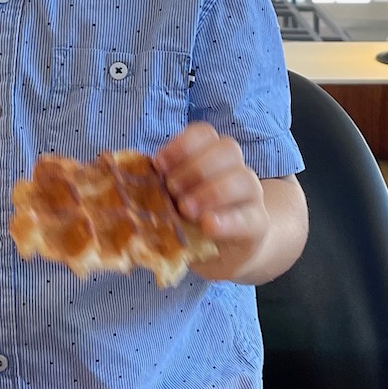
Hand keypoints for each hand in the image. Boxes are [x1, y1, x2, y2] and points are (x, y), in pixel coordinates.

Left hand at [155, 123, 305, 283]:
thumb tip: (130, 179)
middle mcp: (235, 170)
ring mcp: (251, 197)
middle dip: (195, 167)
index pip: (204, 134)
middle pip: (227, 150)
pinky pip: (249, 217)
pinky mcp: (257, 225)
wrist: (221, 253)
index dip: (182, 144)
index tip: (158, 164)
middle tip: (171, 190)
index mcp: (212, 156)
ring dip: (211, 191)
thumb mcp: (170, 201)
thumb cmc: (190, 221)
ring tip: (186, 210)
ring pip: (243, 178)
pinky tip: (208, 226)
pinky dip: (228, 220)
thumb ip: (158, 187)